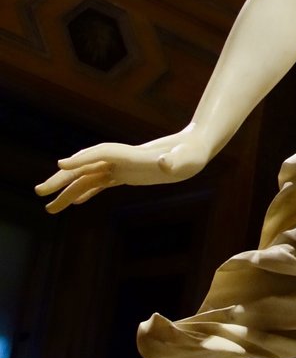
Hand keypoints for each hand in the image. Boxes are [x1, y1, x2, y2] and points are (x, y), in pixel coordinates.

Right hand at [36, 128, 210, 212]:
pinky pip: (100, 183)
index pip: (101, 154)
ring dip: (68, 191)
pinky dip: (86, 191)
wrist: (195, 149)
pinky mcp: (126, 174)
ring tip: (48, 208)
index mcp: (131, 155)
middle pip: (85, 167)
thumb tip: (166, 165)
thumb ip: (174, 162)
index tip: (60, 166)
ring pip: (88, 177)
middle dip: (62, 179)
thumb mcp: (185, 161)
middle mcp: (121, 159)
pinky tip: (75, 202)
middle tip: (39, 192)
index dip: (82, 160)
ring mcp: (122, 166)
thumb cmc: (191, 155)